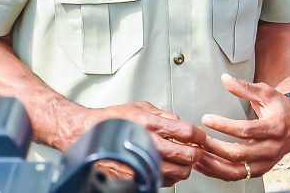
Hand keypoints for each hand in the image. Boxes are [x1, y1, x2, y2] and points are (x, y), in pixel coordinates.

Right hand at [84, 101, 214, 184]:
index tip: (200, 136)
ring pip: (180, 172)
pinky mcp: (140, 176)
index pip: (187, 133)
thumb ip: (162, 114)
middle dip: (196, 153)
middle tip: (195, 149)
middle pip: (188, 156)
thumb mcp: (138, 107)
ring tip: (180, 158)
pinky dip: (171, 174)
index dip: (199, 135)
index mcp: (150, 125)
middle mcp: (149, 145)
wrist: (88, 136)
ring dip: (184, 165)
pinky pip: (166, 180)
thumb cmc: (110, 121)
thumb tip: (179, 122)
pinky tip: (166, 165)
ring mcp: (145, 163)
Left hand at [196, 74, 289, 180]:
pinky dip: (218, 172)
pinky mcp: (259, 170)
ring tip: (196, 154)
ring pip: (237, 170)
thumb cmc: (280, 108)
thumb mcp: (267, 93)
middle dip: (215, 147)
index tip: (206, 119)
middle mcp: (271, 149)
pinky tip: (203, 163)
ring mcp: (265, 163)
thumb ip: (246, 88)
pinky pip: (236, 176)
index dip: (225, 126)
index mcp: (275, 128)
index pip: (247, 130)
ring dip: (214, 164)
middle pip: (240, 154)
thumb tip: (225, 79)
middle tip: (197, 139)